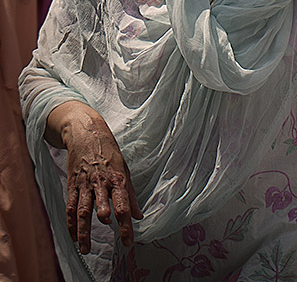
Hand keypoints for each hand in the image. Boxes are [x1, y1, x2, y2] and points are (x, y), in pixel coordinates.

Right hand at [52, 103, 141, 252]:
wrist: (87, 135)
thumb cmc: (110, 154)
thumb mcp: (126, 171)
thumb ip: (131, 195)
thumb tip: (139, 216)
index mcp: (118, 180)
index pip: (123, 207)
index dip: (126, 226)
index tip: (128, 242)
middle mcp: (101, 183)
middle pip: (100, 208)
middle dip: (101, 228)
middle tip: (104, 246)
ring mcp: (85, 184)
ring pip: (81, 211)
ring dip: (83, 231)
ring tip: (84, 249)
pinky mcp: (72, 185)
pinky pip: (70, 206)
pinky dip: (70, 223)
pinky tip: (73, 236)